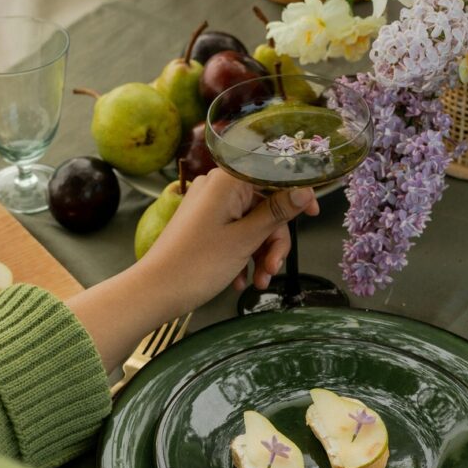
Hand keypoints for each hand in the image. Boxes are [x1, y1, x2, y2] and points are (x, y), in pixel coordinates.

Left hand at [138, 170, 319, 312]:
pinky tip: (242, 280)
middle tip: (273, 269)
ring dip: (260, 253)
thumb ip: (277, 212)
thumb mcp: (245, 240)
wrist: (155, 292)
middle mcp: (218, 187)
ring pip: (252, 223)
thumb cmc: (197, 264)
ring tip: (258, 282)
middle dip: (273, 239)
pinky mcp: (204, 224)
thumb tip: (304, 190)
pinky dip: (243, 255)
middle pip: (265, 204)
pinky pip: (235, 233)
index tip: (312, 215)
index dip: (296, 194)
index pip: (273, 175)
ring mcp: (209, 206)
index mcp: (227, 181)